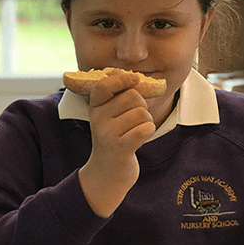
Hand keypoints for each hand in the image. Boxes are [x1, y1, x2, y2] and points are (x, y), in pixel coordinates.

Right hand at [78, 69, 155, 216]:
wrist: (107, 172)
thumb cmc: (114, 138)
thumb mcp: (108, 115)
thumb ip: (115, 94)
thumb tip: (122, 72)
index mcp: (94, 108)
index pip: (104, 85)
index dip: (122, 79)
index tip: (134, 80)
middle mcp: (97, 119)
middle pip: (132, 97)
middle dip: (142, 105)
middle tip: (134, 120)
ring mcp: (107, 134)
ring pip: (142, 113)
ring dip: (146, 121)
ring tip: (136, 131)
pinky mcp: (120, 147)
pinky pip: (145, 128)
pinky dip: (149, 131)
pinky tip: (140, 138)